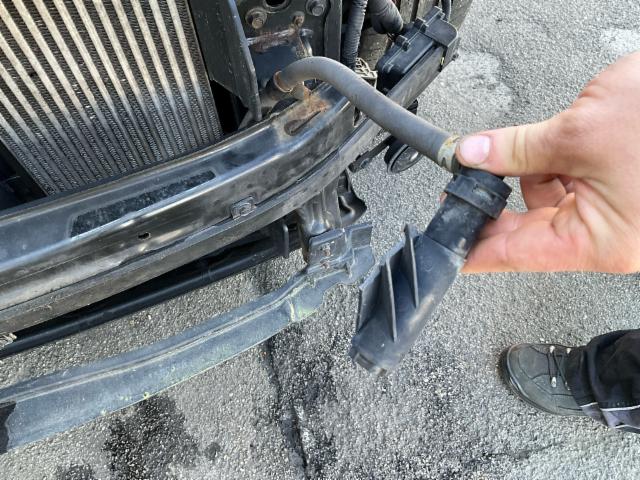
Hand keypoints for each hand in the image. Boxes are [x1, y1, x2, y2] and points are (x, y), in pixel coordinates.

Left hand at [455, 52, 639, 272]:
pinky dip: (548, 166)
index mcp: (599, 240)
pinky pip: (568, 186)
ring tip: (513, 153)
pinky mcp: (621, 189)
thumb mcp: (578, 133)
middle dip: (495, 205)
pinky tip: (540, 150)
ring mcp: (616, 213)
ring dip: (525, 177)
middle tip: (464, 188)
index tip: (448, 251)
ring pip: (547, 204)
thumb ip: (516, 148)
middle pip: (530, 230)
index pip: (517, 254)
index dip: (476, 252)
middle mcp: (608, 234)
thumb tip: (474, 154)